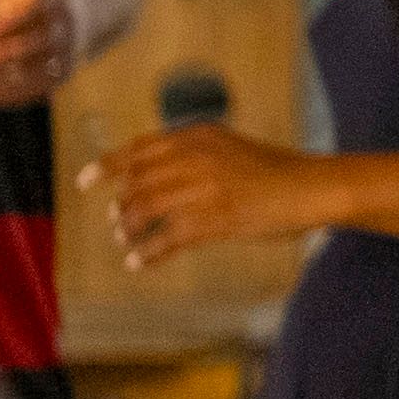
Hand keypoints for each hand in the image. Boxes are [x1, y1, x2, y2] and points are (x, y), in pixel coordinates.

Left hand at [81, 126, 327, 271]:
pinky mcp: (213, 219)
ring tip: (126, 241)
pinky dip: (147, 253)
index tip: (84, 182)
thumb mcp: (231, 148)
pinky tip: (139, 262)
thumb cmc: (277, 171)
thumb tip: (151, 177)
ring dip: (129, 229)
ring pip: (144, 211)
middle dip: (120, 205)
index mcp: (198, 136)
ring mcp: (203, 188)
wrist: (313, 187)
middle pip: (136, 183)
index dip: (106, 166)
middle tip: (114, 221)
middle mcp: (195, 158)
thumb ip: (194, 155)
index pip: (139, 149)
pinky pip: (166, 239)